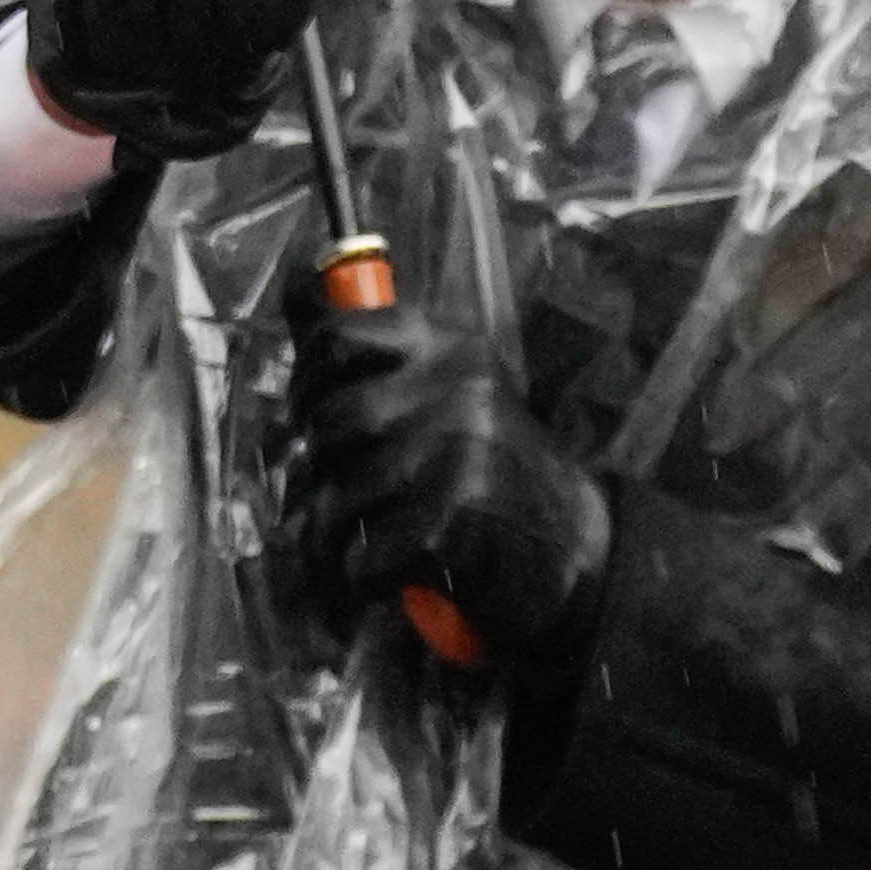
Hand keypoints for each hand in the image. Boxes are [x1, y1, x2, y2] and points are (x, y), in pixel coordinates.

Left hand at [299, 297, 610, 670]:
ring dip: (329, 529)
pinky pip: (372, 550)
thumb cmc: (495, 469)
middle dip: (317, 463)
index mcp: (449, 348)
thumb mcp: (449, 395)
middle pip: (336, 418)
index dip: (307, 377)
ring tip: (342, 544)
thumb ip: (382, 360)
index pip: (343, 335)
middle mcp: (456, 387)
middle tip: (327, 487)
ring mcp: (460, 448)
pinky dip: (361, 574)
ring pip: (343, 490)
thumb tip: (297, 293)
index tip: (306, 411)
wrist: (573, 543)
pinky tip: (374, 576)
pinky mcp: (461, 513)